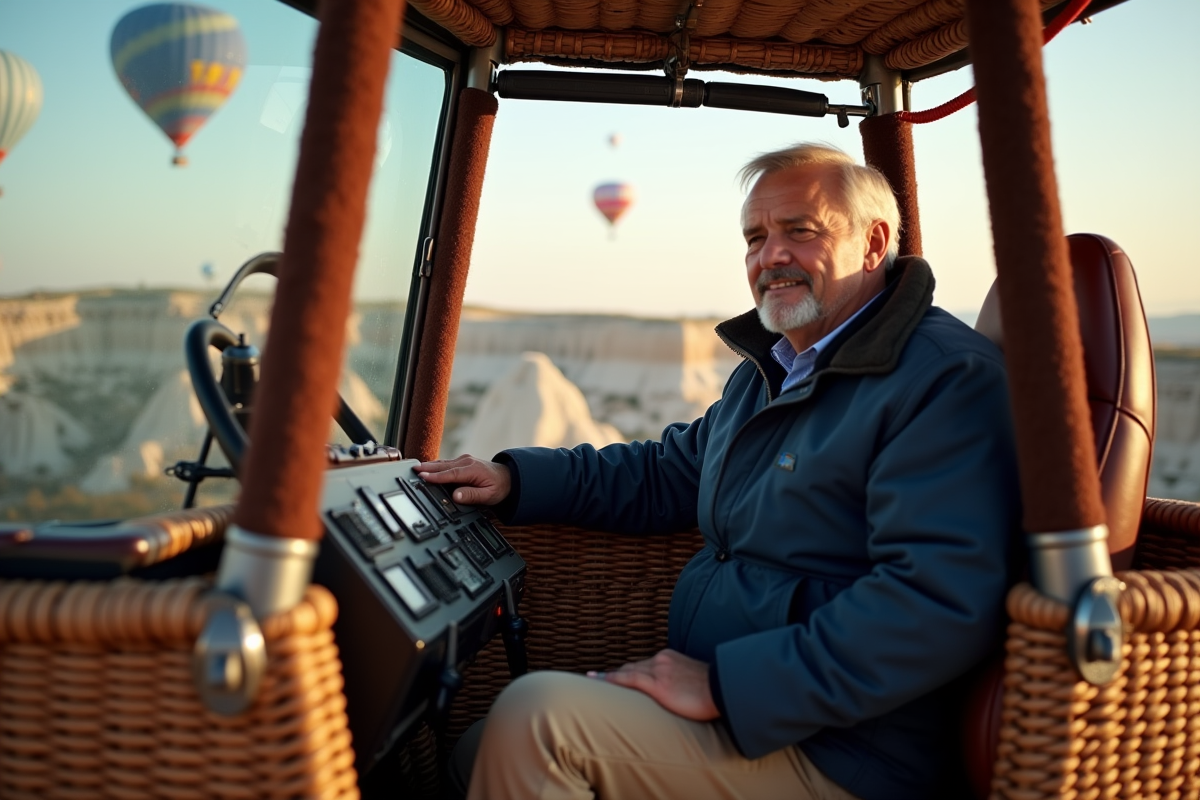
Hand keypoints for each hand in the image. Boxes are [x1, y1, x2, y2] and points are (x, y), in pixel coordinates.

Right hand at [417, 455, 511, 505]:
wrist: (508, 477)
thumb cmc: (499, 487)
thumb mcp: (488, 495)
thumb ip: (472, 496)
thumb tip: (456, 496)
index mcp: (472, 470)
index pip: (450, 474)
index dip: (436, 476)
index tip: (423, 476)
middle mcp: (466, 462)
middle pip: (443, 465)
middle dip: (427, 467)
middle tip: (412, 469)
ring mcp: (464, 460)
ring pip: (443, 462)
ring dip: (429, 465)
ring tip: (415, 467)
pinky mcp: (462, 461)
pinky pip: (446, 463)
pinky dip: (435, 465)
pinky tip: (426, 467)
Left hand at [588, 649, 718, 720]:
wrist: (724, 689)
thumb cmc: (714, 691)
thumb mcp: (694, 682)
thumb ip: (681, 683)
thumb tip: (675, 695)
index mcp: (670, 658)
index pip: (642, 665)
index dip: (627, 671)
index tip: (614, 676)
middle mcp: (661, 660)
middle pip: (631, 666)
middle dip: (615, 674)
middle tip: (595, 680)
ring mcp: (658, 670)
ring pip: (626, 671)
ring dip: (609, 677)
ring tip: (591, 681)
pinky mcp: (657, 683)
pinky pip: (627, 679)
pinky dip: (610, 679)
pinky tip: (597, 681)